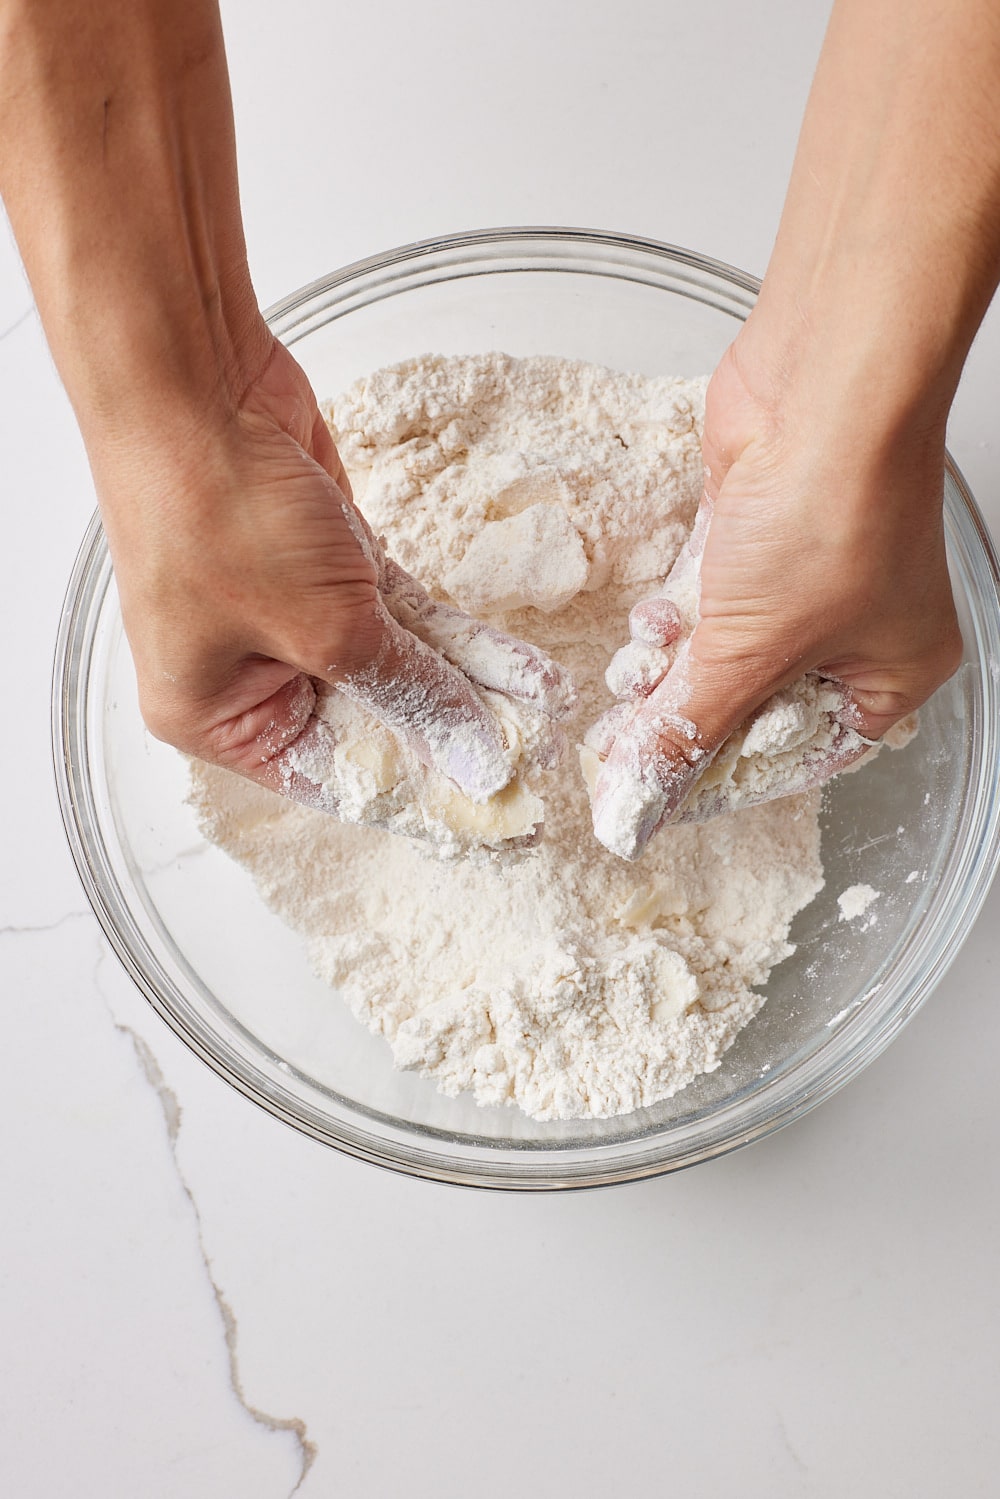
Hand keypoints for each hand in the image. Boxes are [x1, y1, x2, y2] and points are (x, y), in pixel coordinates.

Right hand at [94, 335, 574, 815]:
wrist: (198, 383)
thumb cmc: (217, 508)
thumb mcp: (323, 628)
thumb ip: (406, 693)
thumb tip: (470, 758)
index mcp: (217, 717)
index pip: (337, 778)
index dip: (419, 798)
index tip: (491, 816)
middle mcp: (252, 675)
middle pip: (374, 726)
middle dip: (455, 739)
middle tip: (533, 763)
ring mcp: (293, 617)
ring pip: (399, 668)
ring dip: (471, 687)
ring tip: (546, 716)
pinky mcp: (332, 569)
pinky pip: (406, 619)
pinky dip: (458, 639)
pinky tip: (518, 667)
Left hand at [589, 335, 962, 859]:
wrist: (823, 387)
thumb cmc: (834, 511)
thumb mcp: (751, 649)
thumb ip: (690, 728)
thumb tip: (644, 799)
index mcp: (892, 672)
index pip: (800, 754)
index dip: (728, 778)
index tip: (664, 793)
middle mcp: (856, 627)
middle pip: (754, 701)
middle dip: (691, 711)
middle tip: (632, 734)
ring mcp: (806, 575)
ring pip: (723, 647)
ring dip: (674, 659)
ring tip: (647, 660)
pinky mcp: (756, 532)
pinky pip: (708, 597)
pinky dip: (676, 612)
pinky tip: (654, 618)